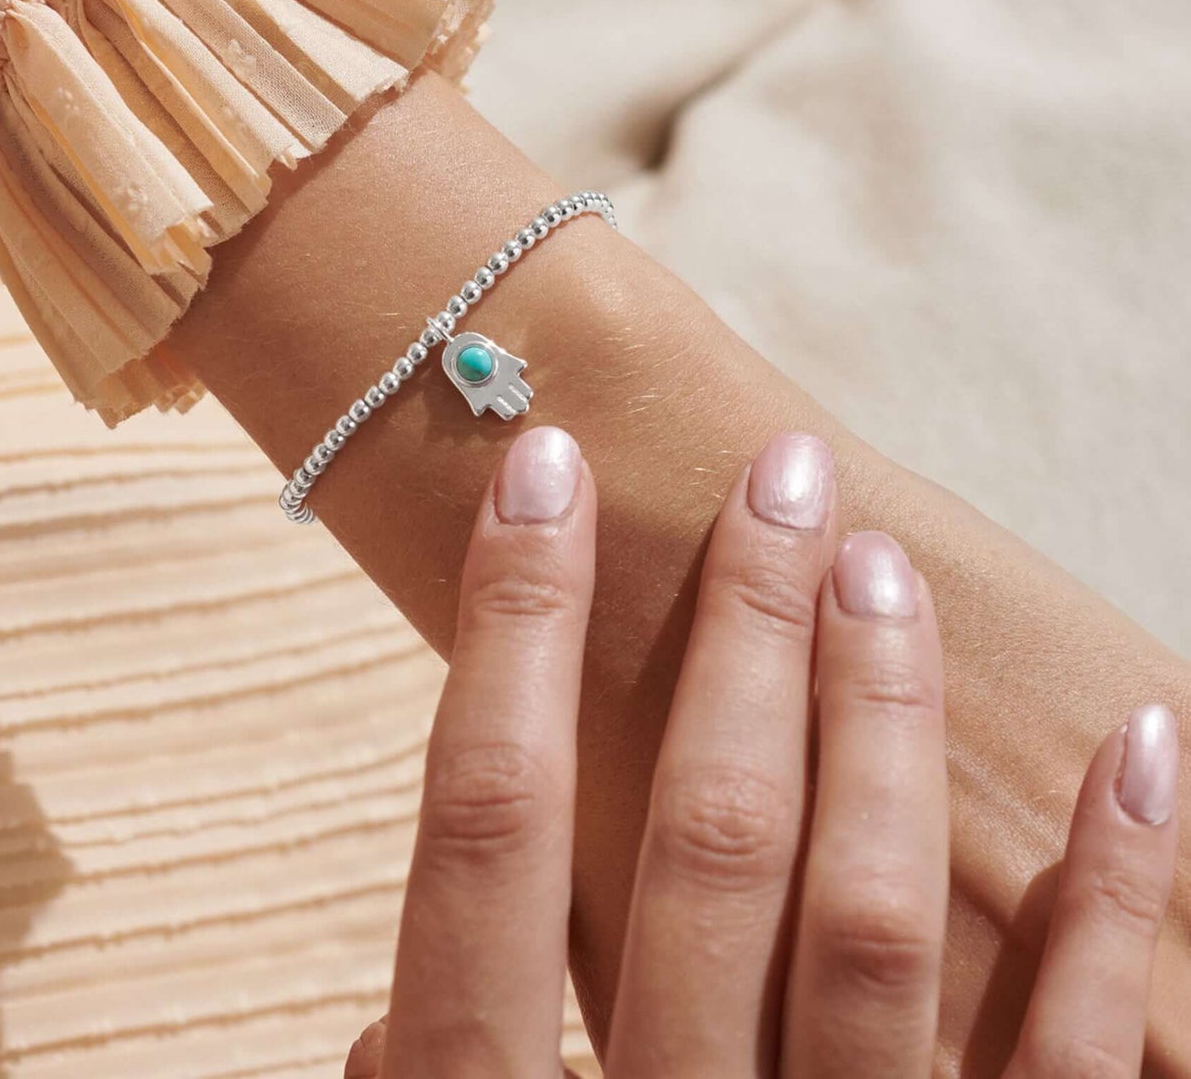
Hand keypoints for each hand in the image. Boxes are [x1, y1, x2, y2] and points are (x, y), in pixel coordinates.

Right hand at [346, 427, 1179, 1076]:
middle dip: (735, 633)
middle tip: (777, 475)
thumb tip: (381, 1026)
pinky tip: (1148, 744)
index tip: (543, 481)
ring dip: (882, 720)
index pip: (483, 835)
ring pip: (875, 913)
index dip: (510, 638)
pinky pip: (1079, 1060)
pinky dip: (1125, 899)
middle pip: (698, 837)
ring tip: (883, 565)